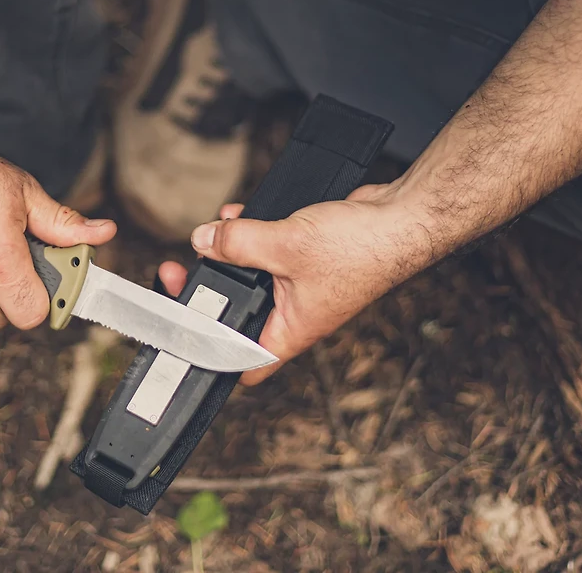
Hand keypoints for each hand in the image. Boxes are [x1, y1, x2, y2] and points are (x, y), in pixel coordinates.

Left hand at [159, 184, 430, 384]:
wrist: (399, 219)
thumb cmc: (361, 250)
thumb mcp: (286, 245)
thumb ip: (239, 244)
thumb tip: (204, 241)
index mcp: (289, 331)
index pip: (243, 364)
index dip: (210, 357)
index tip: (182, 337)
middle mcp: (293, 314)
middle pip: (238, 312)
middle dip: (210, 289)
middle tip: (184, 272)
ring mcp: (298, 286)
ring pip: (250, 276)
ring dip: (228, 254)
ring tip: (210, 236)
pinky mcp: (304, 258)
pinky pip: (265, 250)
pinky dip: (248, 234)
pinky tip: (236, 216)